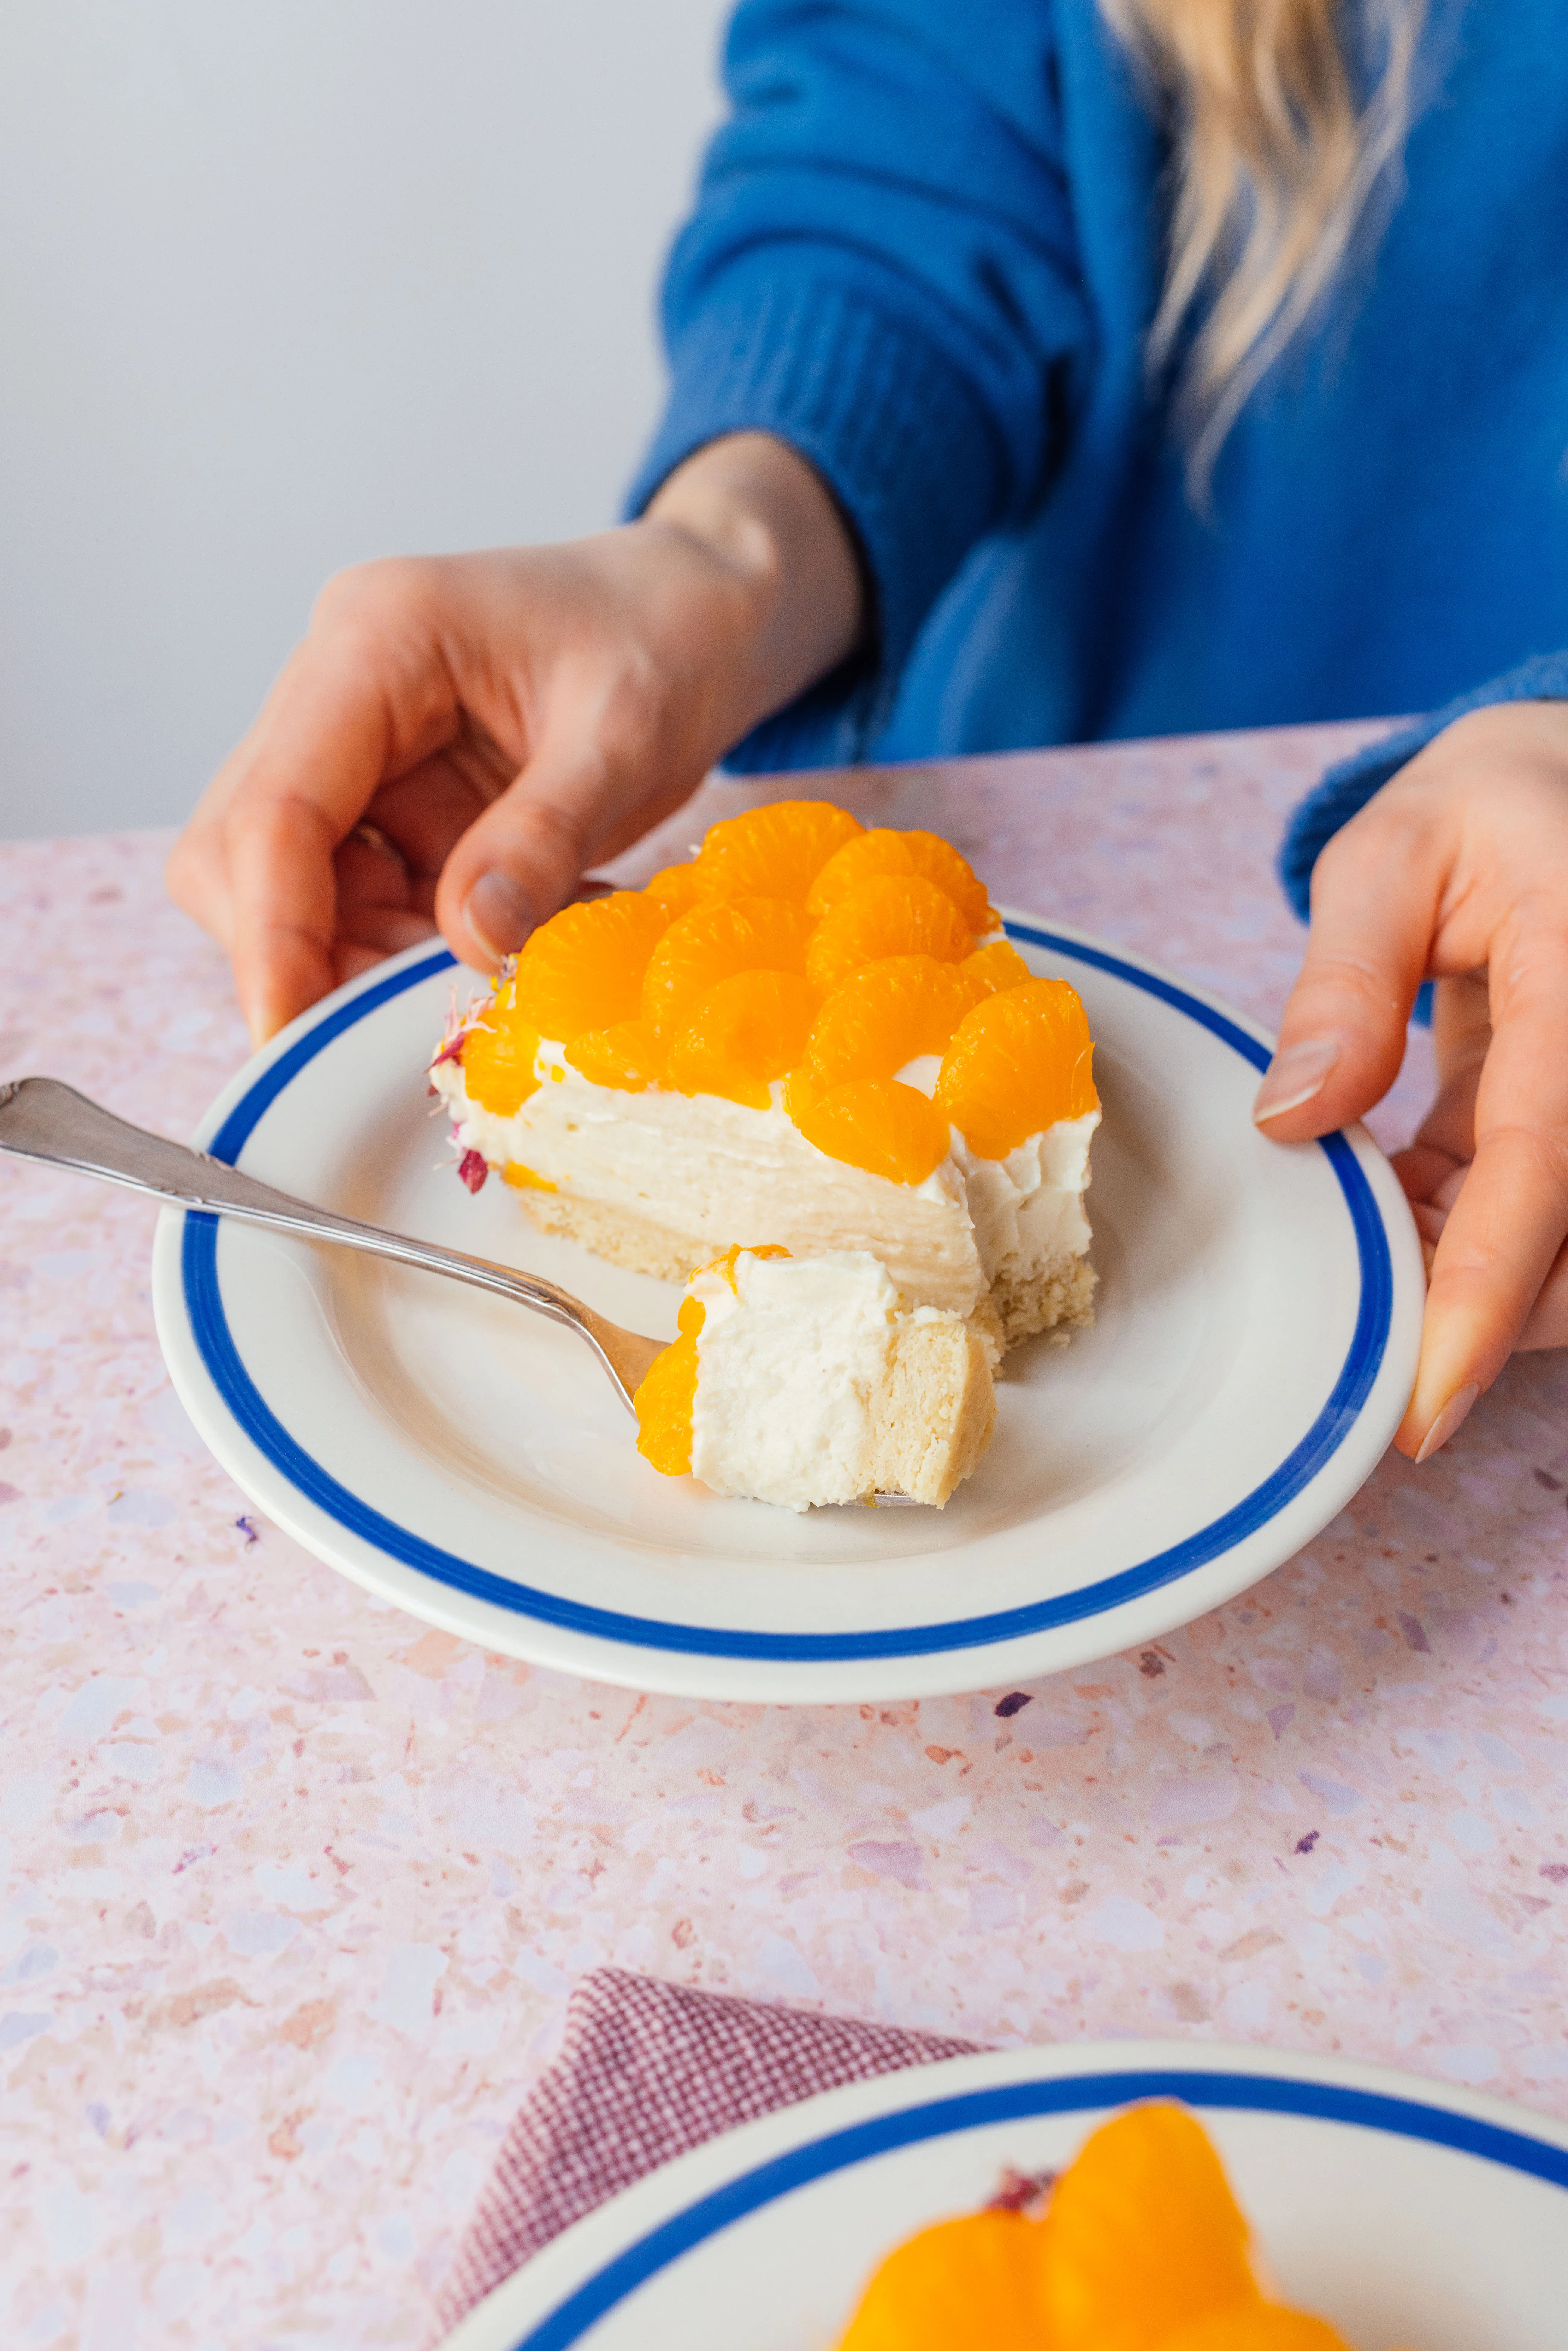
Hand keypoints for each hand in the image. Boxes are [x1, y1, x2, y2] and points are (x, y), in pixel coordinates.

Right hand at [167, 434, 862, 1044]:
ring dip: (368, 963)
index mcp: (375, 637)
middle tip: (415, 1023)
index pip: (275, 808)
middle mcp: (335, 690)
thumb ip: (546, 835)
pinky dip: (412, 952)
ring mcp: (354, 753)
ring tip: (487, 986)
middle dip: (310, 956)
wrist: (693, 614)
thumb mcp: (628, 733)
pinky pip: (361, 904)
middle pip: (247, 856)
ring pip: (293, 892)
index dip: (274, 935)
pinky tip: (498, 957)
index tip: (294, 1037)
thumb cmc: (665, 638)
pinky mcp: (388, 807)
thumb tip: (472, 943)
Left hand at [1252, 699, 1567, 1459]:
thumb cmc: (1496, 805)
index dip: (1489, 1290)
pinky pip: (1553, 1213)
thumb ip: (1346, 980)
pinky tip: (1412, 1195)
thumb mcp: (1400, 851)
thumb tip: (1292, 1118)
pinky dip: (1479, 1236)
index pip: (1546, 1165)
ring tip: (1382, 1229)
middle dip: (1481, 1310)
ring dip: (1477, 1277)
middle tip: (1369, 1326)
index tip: (1430, 1395)